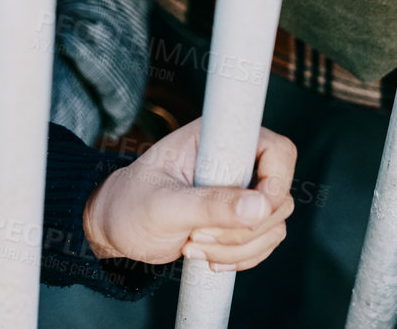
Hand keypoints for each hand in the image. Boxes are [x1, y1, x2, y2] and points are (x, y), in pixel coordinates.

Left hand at [82, 119, 295, 272]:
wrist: (117, 226)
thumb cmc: (130, 204)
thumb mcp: (164, 206)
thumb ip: (210, 205)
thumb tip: (261, 207)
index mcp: (215, 139)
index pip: (275, 149)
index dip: (276, 181)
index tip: (251, 209)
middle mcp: (234, 160)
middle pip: (278, 196)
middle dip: (242, 227)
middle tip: (196, 234)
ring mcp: (240, 189)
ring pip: (273, 223)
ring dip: (238, 247)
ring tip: (193, 244)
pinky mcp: (239, 216)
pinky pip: (265, 240)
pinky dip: (242, 256)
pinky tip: (209, 257)